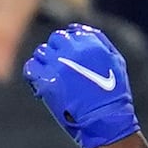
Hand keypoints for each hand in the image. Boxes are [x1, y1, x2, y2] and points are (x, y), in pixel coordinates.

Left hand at [20, 24, 139, 147]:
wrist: (106, 120)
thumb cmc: (114, 92)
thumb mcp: (116, 61)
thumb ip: (99, 40)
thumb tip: (75, 27)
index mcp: (90, 44)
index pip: (69, 33)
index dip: (69, 45)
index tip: (71, 57)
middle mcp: (72, 51)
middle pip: (54, 40)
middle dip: (57, 51)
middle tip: (62, 67)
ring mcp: (57, 66)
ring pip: (41, 52)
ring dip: (46, 61)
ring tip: (54, 76)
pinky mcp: (46, 82)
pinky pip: (31, 68)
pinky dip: (34, 72)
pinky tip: (42, 81)